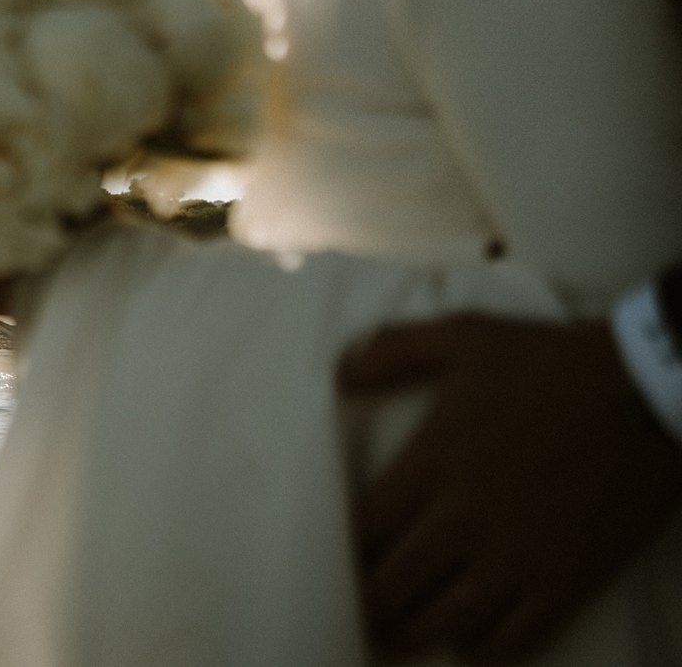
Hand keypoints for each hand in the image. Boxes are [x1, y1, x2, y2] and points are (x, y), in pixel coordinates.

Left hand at [340, 313, 681, 661]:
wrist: (648, 390)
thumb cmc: (553, 362)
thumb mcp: (462, 336)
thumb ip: (392, 350)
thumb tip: (337, 374)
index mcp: (436, 460)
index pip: (364, 528)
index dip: (338, 553)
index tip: (324, 562)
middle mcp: (470, 517)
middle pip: (395, 583)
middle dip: (365, 604)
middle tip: (347, 614)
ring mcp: (521, 555)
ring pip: (448, 620)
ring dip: (412, 634)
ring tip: (389, 640)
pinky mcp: (571, 580)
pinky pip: (518, 637)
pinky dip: (485, 650)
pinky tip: (466, 646)